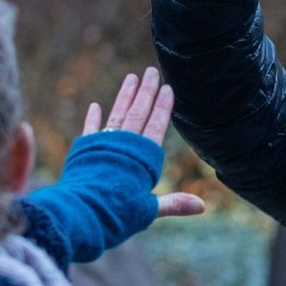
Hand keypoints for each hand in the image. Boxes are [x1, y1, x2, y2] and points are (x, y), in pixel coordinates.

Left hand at [81, 66, 204, 218]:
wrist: (83, 213)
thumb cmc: (118, 214)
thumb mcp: (149, 210)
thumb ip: (174, 204)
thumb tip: (202, 207)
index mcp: (144, 158)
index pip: (156, 125)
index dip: (163, 106)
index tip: (167, 88)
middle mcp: (125, 146)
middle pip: (138, 112)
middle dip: (146, 92)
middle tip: (151, 72)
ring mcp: (105, 146)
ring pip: (118, 114)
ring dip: (125, 96)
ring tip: (131, 77)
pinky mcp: (85, 150)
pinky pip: (90, 130)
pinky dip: (93, 119)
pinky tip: (94, 106)